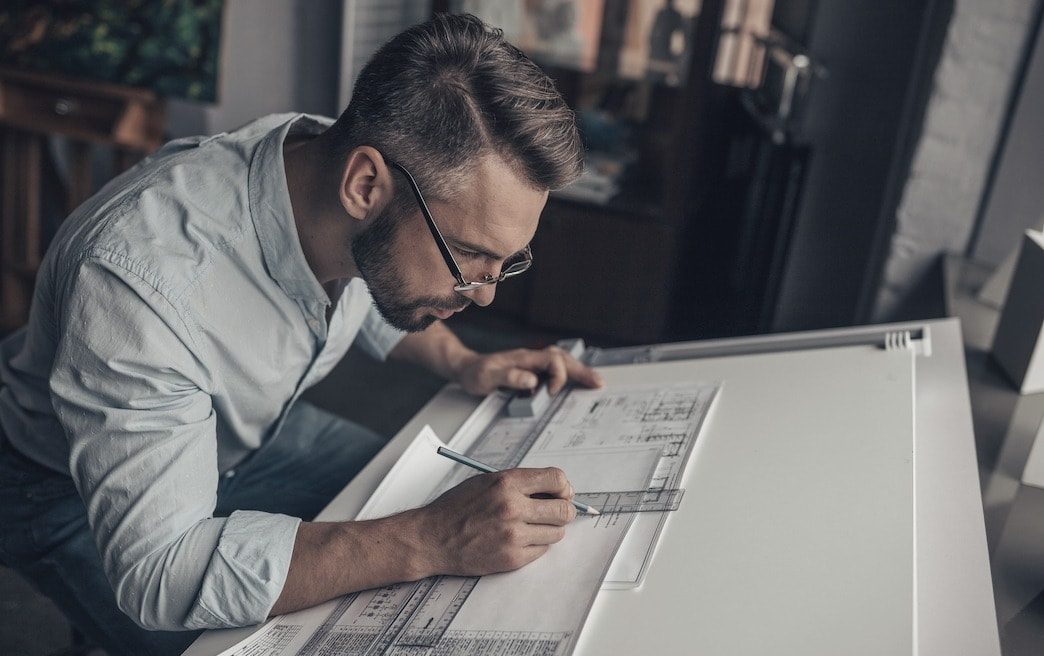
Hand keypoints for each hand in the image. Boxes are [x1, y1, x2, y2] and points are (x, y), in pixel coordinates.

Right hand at [408, 467, 577, 576]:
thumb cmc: (456, 508)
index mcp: (506, 483)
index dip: (564, 487)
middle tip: (557, 512)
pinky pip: (542, 550)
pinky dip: (536, 545)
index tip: (562, 492)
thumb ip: (519, 483)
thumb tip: (555, 489)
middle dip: (565, 510)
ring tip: (532, 526)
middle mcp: (512, 507)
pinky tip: (519, 539)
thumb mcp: (486, 482)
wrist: (432, 538)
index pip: (556, 479)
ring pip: (556, 532)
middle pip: (564, 510)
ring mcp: (513, 535)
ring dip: (550, 529)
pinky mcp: (512, 558)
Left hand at [453, 346, 602, 395]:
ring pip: (562, 362)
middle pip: (563, 358)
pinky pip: (555, 369)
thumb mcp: (487, 377)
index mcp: (524, 358)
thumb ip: (509, 377)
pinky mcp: (532, 370)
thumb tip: (532, 380)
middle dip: (581, 371)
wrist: (465, 368)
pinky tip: (577, 383)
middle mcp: (531, 358)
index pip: (551, 360)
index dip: (557, 375)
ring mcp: (532, 363)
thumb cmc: (475, 373)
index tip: (550, 392)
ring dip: (579, 371)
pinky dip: (569, 374)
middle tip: (598, 383)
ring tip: (595, 382)